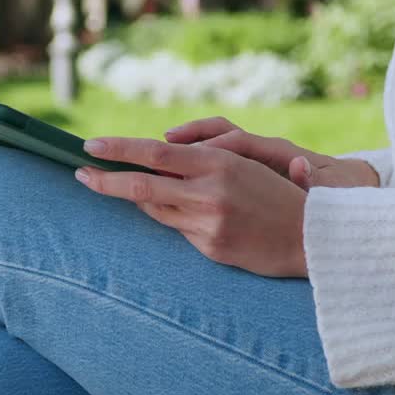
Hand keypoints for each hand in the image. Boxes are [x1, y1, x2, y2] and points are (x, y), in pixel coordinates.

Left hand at [75, 137, 308, 277]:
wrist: (313, 236)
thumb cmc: (277, 192)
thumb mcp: (243, 164)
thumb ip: (201, 160)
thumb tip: (156, 154)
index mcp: (218, 163)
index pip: (154, 154)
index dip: (118, 149)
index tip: (90, 146)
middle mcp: (209, 193)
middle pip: (141, 184)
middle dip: (105, 179)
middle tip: (80, 173)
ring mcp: (208, 224)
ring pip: (155, 208)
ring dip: (135, 198)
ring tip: (117, 186)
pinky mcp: (210, 248)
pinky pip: (178, 230)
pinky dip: (170, 217)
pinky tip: (174, 211)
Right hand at [165, 117, 379, 189]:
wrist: (346, 188)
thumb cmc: (335, 193)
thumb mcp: (327, 191)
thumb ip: (311, 181)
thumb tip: (301, 166)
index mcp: (280, 153)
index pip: (242, 142)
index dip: (216, 144)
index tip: (191, 152)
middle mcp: (263, 150)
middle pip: (222, 132)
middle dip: (192, 136)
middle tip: (161, 143)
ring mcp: (253, 156)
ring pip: (215, 140)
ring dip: (187, 143)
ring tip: (156, 150)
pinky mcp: (247, 165)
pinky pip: (216, 152)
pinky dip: (195, 153)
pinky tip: (172, 164)